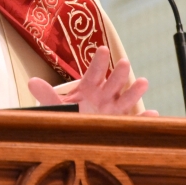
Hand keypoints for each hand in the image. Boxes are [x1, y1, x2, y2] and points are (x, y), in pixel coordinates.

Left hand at [28, 46, 157, 115]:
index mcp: (88, 87)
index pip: (93, 72)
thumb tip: (32, 82)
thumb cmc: (67, 116)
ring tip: (144, 82)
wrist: (74, 135)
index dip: (98, 61)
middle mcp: (103, 96)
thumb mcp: (56, 106)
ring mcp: (112, 110)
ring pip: (125, 100)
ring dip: (134, 92)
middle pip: (112, 83)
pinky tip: (153, 114)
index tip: (102, 49)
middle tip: (124, 62)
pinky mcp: (118, 125)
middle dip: (118, 74)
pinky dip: (143, 119)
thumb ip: (47, 95)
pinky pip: (132, 122)